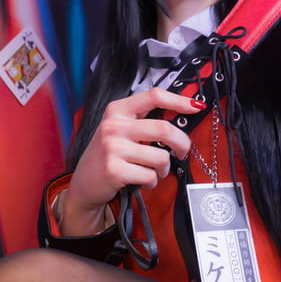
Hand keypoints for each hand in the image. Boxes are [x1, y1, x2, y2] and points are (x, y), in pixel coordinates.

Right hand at [62, 87, 203, 235]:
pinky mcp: (115, 170)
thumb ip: (143, 121)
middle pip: (164, 129)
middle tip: (182, 152)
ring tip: (152, 171)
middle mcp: (113, 126)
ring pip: (161, 158)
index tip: (196, 106)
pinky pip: (151, 177)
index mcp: (117, 110)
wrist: (84, 185)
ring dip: (163, 169)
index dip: (179, 100)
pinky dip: (152, 183)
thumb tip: (181, 115)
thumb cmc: (107, 157)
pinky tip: (141, 181)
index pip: (153, 96)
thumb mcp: (119, 130)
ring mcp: (113, 148)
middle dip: (182, 144)